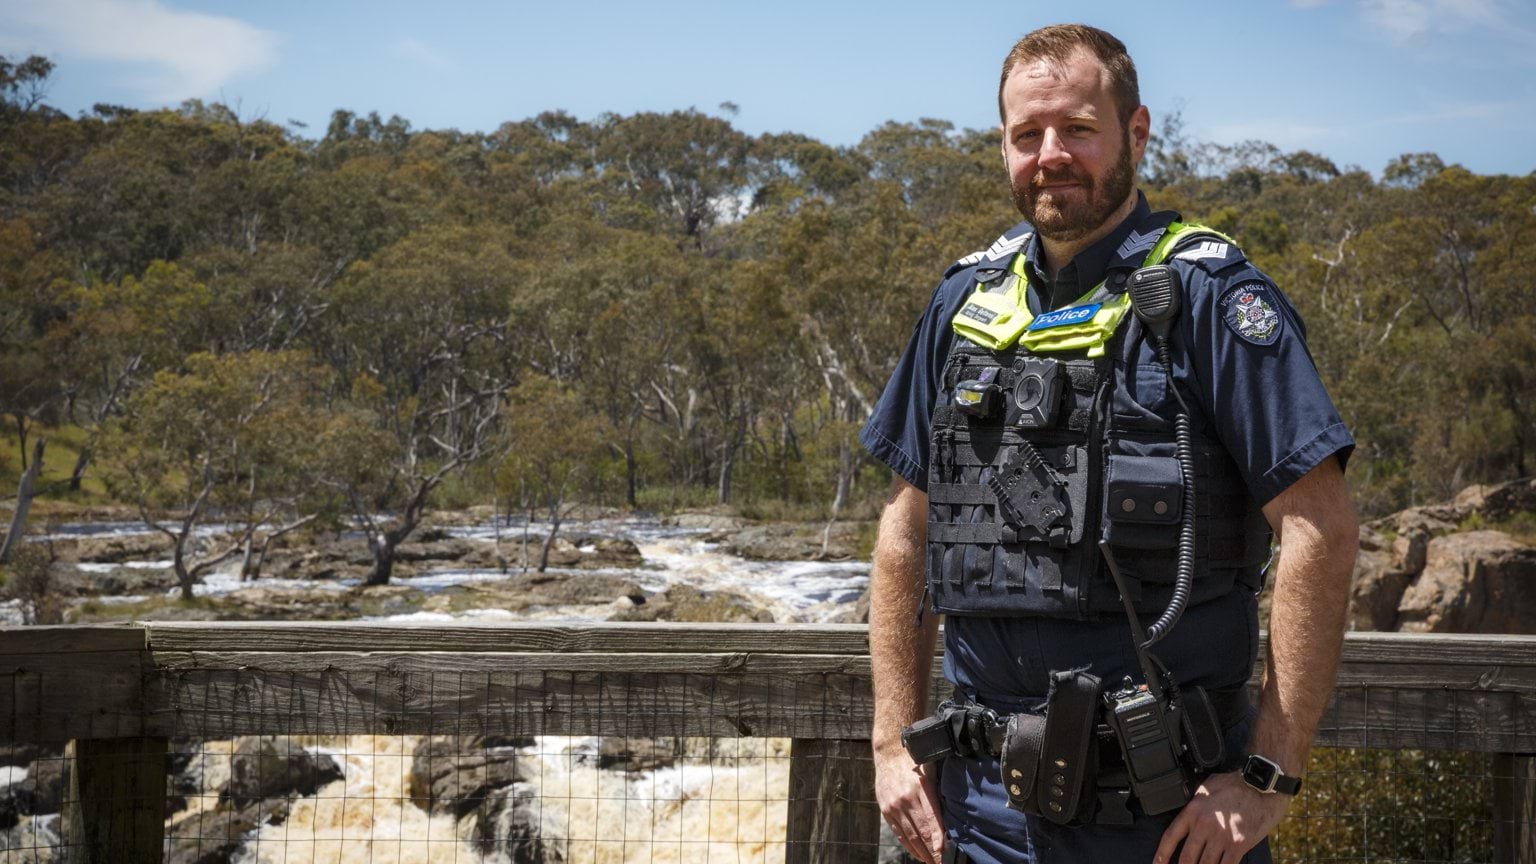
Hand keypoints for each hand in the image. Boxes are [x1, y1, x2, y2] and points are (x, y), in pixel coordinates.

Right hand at [874, 746, 944, 862]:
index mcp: (921, 787)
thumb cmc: (916, 761)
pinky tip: (917, 853)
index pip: (931, 818)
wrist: (889, 753)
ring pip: (910, 835)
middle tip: (940, 863)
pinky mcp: (886, 810)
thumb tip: (953, 818)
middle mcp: (906, 798)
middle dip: (932, 851)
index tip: (942, 851)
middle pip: (921, 831)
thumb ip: (939, 794)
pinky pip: (899, 833)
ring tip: (930, 862)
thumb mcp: (931, 771)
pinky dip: (909, 846)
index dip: (938, 837)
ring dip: (922, 852)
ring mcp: (894, 805)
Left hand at [1155, 771, 1291, 863]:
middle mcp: (1204, 826)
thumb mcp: (1206, 788)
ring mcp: (1221, 837)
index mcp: (1193, 811)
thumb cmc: (1234, 784)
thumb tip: (1187, 820)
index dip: (1161, 854)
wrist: (1260, 786)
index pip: (1171, 836)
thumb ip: (1194, 806)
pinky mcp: (1238, 844)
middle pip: (1187, 857)